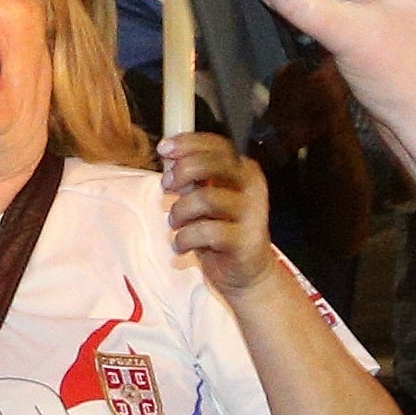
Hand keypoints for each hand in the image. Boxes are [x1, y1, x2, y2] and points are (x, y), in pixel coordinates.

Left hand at [158, 128, 280, 297]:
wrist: (244, 271)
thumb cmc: (219, 229)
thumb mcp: (203, 197)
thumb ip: (190, 176)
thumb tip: (167, 152)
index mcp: (242, 170)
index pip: (217, 145)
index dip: (188, 143)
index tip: (163, 149)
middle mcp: (251, 186)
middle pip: (213, 164)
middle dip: (182, 173)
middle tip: (167, 188)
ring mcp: (252, 212)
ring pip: (204, 199)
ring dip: (179, 212)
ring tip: (176, 225)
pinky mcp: (245, 239)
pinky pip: (206, 232)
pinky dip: (185, 239)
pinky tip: (183, 246)